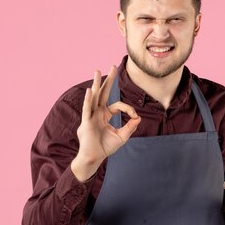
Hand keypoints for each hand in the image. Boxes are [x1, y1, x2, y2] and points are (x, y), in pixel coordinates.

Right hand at [71, 66, 140, 180]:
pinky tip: (91, 90)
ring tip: (97, 71)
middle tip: (113, 66)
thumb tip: (138, 118)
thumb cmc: (105, 147)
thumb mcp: (122, 136)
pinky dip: (89, 100)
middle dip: (109, 80)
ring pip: (94, 97)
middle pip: (103, 93)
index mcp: (105, 114)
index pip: (118, 105)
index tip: (134, 116)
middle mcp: (97, 112)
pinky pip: (87, 109)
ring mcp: (91, 115)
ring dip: (97, 84)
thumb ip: (130, 127)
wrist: (95, 158)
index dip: (128, 108)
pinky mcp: (86, 122)